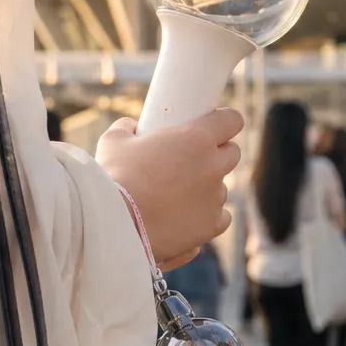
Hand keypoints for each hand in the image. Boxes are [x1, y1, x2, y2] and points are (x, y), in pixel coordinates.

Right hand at [95, 109, 243, 269]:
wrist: (114, 225)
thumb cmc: (113, 178)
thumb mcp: (113, 141)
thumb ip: (127, 128)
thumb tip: (131, 127)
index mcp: (198, 138)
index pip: (232, 120)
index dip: (225, 122)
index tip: (217, 126)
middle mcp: (214, 166)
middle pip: (232, 153)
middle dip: (217, 154)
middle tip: (194, 160)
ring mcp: (216, 197)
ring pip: (222, 187)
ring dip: (208, 188)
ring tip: (179, 195)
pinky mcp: (212, 225)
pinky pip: (221, 217)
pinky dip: (208, 216)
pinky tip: (189, 216)